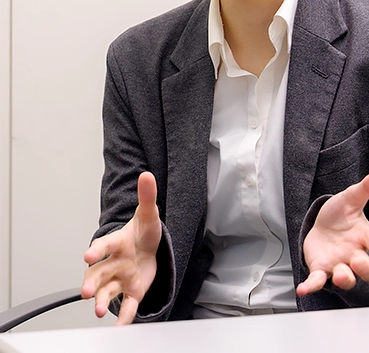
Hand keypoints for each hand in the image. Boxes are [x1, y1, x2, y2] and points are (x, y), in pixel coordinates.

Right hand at [81, 171, 161, 324]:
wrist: (150, 248)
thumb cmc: (144, 232)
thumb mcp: (149, 213)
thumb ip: (146, 196)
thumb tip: (147, 174)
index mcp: (117, 243)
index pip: (105, 246)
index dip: (96, 250)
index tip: (87, 256)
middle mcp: (114, 262)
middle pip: (98, 273)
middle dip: (90, 282)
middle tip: (84, 291)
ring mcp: (120, 278)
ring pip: (106, 291)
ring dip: (100, 301)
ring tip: (96, 310)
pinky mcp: (131, 292)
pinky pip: (125, 306)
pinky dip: (123, 317)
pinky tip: (121, 327)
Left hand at [297, 170, 368, 295]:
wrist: (321, 226)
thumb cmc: (340, 215)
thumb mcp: (350, 198)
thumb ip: (365, 188)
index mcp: (365, 237)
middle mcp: (355, 255)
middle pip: (367, 270)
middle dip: (365, 268)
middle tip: (359, 260)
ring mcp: (338, 264)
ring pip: (346, 278)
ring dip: (344, 278)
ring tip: (340, 275)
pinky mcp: (321, 270)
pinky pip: (318, 281)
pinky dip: (311, 286)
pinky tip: (303, 289)